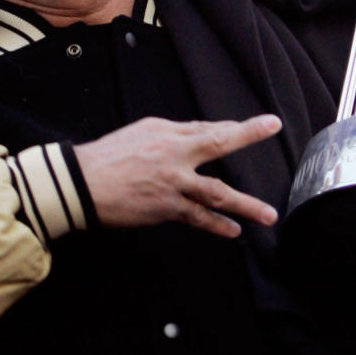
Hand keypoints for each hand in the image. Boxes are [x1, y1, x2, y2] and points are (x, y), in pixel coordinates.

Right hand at [74, 114, 281, 237]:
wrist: (81, 183)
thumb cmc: (109, 156)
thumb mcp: (142, 133)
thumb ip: (174, 134)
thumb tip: (200, 135)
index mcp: (168, 133)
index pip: (209, 128)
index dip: (238, 126)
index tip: (265, 123)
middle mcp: (174, 154)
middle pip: (218, 142)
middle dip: (247, 134)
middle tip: (274, 127)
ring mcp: (173, 183)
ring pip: (217, 193)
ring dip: (245, 204)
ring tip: (268, 215)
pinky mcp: (166, 208)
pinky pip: (198, 218)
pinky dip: (217, 226)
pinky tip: (234, 230)